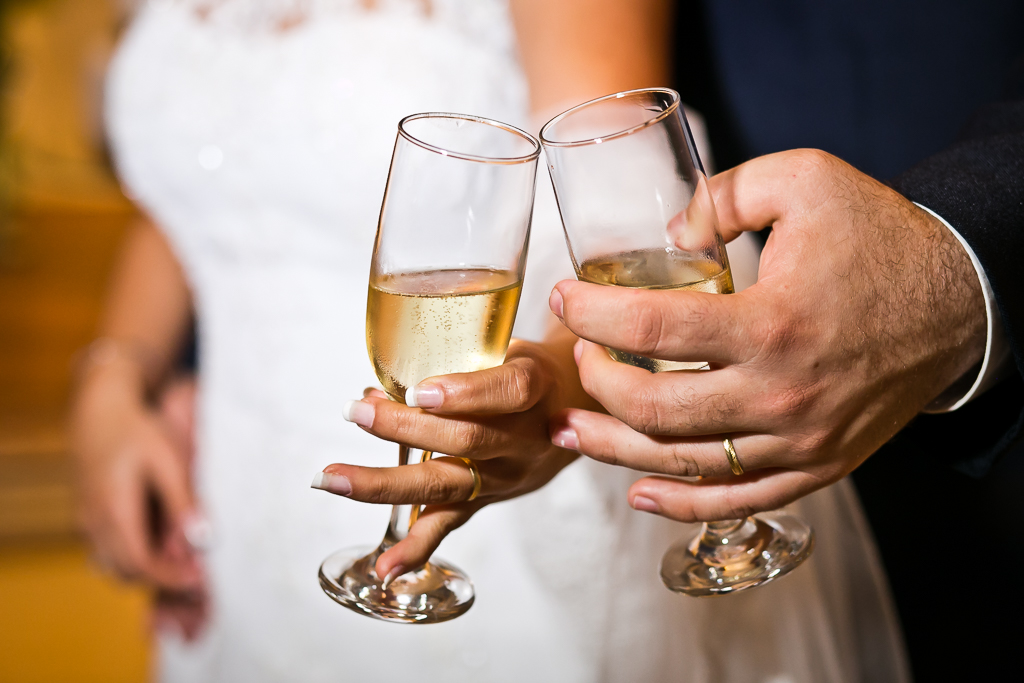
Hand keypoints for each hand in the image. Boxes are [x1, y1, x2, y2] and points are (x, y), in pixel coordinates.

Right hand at [72, 361, 206, 635]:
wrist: (100, 411)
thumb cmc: (138, 431)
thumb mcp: (169, 461)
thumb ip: (184, 502)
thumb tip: (203, 541)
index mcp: (114, 510)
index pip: (140, 565)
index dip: (171, 578)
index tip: (201, 580)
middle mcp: (93, 523)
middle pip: (126, 573)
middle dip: (162, 578)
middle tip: (199, 571)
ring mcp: (87, 523)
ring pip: (114, 566)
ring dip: (147, 569)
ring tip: (184, 557)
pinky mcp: (88, 519)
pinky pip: (108, 552)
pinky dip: (134, 556)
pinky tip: (163, 540)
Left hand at [312, 336, 585, 583]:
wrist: (576, 410)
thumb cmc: (528, 369)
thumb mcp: (506, 348)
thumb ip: (451, 361)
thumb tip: (373, 390)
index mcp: (535, 387)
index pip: (509, 390)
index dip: (466, 393)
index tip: (420, 390)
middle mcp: (524, 438)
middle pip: (466, 440)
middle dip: (405, 428)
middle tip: (355, 412)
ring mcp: (506, 476)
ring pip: (447, 483)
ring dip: (385, 483)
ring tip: (333, 479)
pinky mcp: (489, 500)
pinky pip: (450, 524)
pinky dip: (414, 548)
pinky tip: (384, 567)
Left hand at [547, 149, 985, 521]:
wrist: (957, 301)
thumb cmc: (878, 239)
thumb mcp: (805, 181)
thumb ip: (723, 194)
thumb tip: (667, 235)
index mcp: (772, 323)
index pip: (651, 331)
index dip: (591, 315)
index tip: (564, 298)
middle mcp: (781, 394)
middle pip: (655, 410)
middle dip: (597, 384)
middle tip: (578, 356)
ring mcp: (799, 441)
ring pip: (683, 463)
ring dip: (614, 450)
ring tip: (569, 430)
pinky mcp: (815, 466)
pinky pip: (736, 499)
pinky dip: (682, 502)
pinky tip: (639, 490)